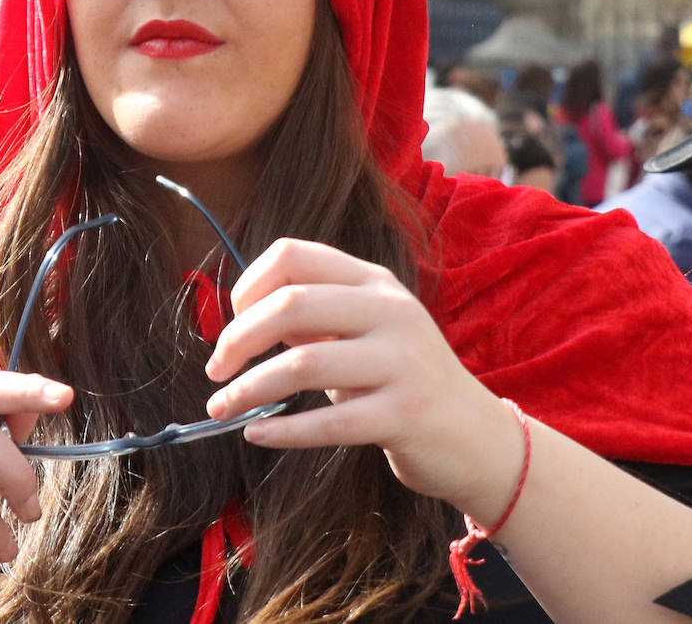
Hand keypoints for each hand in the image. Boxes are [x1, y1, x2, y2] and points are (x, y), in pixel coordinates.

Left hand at [204, 238, 521, 524]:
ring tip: (221, 409)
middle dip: (238, 338)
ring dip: (248, 389)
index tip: (229, 325)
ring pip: (303, 364)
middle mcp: (390, 310)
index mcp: (373, 281)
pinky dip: (282, 431)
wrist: (476, 436)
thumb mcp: (365, 332)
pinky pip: (329, 422)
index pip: (293, 254)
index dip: (247, 286)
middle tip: (215, 371)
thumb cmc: (403, 380)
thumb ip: (314, 316)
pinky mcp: (406, 414)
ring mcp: (402, 361)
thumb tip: (243, 317)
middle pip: (292, 303)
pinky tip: (257, 435)